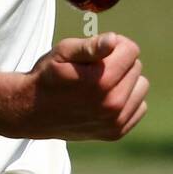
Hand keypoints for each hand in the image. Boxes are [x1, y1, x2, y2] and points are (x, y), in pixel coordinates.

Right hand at [18, 31, 148, 140]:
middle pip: (136, 67)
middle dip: (119, 62)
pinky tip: (105, 99)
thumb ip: (90, 46)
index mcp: (101, 81)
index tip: (100, 49)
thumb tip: (113, 40)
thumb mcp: (63, 52)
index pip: (131, 50)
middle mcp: (112, 104)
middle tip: (95, 67)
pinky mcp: (115, 132)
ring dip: (126, 81)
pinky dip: (127, 100)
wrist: (31, 111)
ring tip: (102, 83)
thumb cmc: (48, 75)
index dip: (116, 44)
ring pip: (141, 87)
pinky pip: (139, 107)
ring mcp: (115, 121)